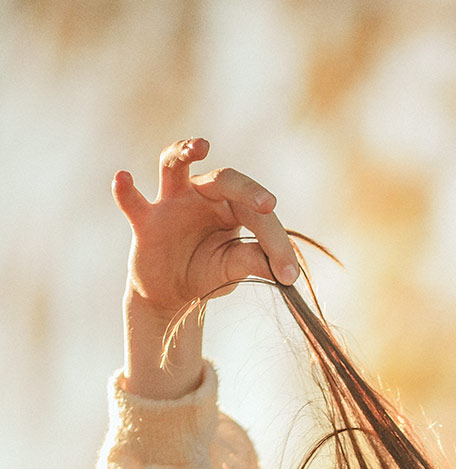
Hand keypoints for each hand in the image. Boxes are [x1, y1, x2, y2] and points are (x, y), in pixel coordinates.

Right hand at [114, 136, 299, 320]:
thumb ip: (253, 263)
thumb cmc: (206, 272)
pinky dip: (125, 190)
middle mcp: (203, 194)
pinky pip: (133, 201)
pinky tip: (122, 178)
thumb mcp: (232, 269)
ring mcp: (171, 202)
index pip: (259, 215)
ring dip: (184, 150)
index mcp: (232, 206)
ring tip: (200, 145)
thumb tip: (283, 273)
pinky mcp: (145, 221)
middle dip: (249, 190)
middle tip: (269, 204)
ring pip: (174, 164)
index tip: (290, 277)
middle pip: (227, 179)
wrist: (170, 294)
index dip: (277, 244)